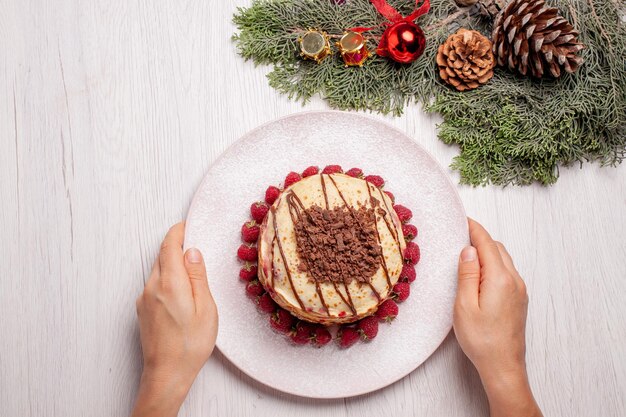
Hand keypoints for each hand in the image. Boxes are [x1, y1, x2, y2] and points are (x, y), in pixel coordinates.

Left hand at [132, 223, 217, 416]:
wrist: (166, 374)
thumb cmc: (190, 345)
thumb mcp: (205, 308)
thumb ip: (198, 277)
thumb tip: (192, 252)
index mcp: (170, 283)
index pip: (169, 246)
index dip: (177, 232)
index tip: (185, 226)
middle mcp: (152, 287)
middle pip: (161, 257)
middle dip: (176, 248)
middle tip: (194, 248)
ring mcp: (144, 299)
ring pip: (157, 271)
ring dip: (171, 265)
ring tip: (192, 275)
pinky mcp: (142, 310)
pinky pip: (154, 285)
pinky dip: (167, 280)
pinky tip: (181, 294)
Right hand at [453, 219, 541, 416]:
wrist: (503, 366)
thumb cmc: (481, 339)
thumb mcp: (464, 305)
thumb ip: (467, 274)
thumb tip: (468, 250)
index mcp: (500, 279)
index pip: (487, 244)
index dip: (474, 229)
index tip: (463, 219)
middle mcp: (514, 281)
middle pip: (498, 249)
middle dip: (480, 239)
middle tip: (461, 236)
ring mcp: (520, 290)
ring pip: (504, 260)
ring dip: (487, 252)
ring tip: (467, 255)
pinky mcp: (519, 300)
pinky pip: (507, 273)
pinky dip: (494, 265)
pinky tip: (480, 274)